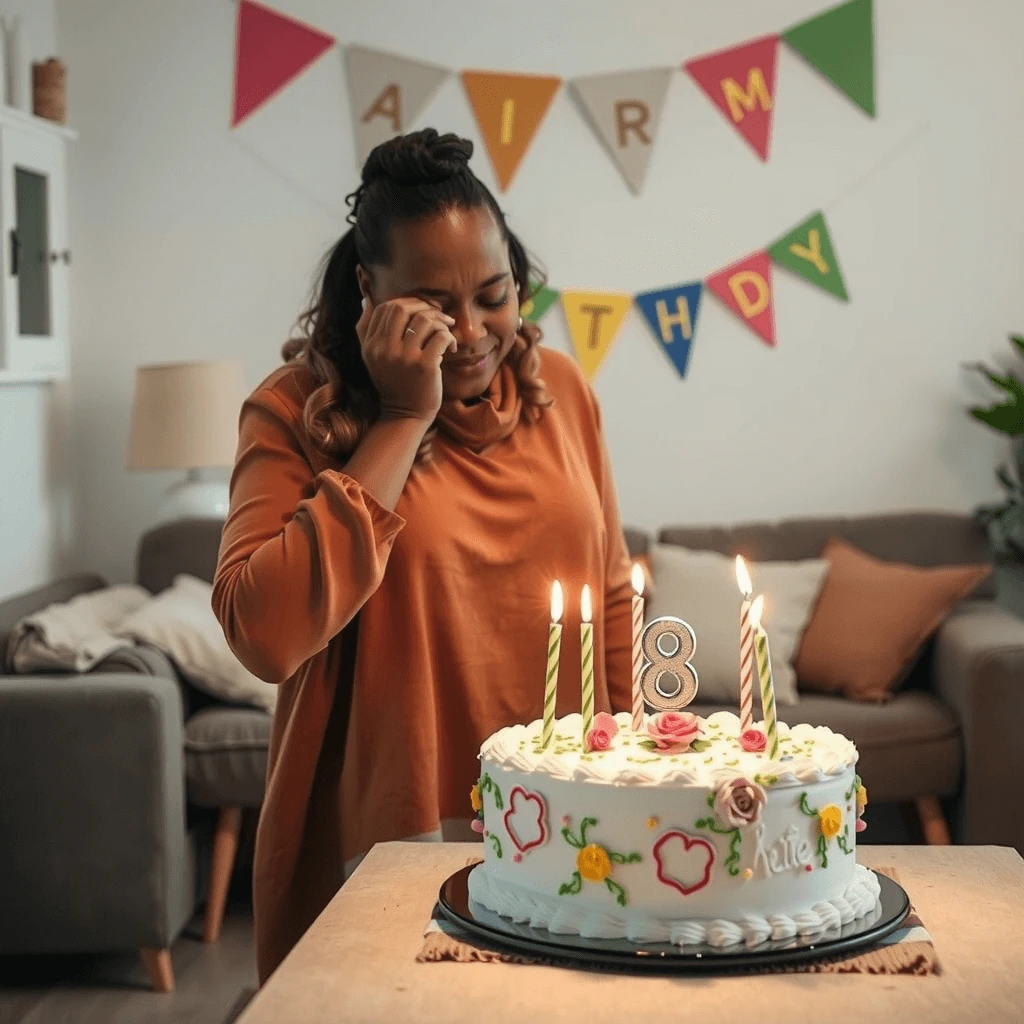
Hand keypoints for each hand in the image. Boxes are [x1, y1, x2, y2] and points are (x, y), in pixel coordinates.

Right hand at [356, 296, 456, 422]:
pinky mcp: (424, 365)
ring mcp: (404, 357)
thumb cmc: (393, 383)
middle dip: (424, 307)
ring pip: (424, 320)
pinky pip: (440, 336)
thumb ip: (366, 329)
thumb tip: (366, 298)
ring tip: (447, 331)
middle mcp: (384, 348)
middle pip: (402, 308)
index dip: (406, 303)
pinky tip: (451, 348)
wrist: (405, 415)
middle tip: (439, 316)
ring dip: (440, 321)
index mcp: (371, 344)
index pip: (385, 307)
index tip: (422, 311)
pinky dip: (449, 337)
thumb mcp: (372, 357)